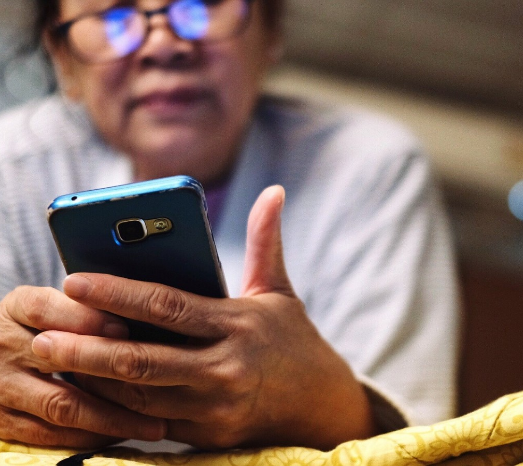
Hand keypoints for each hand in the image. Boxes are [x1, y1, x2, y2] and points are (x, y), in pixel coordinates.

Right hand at [0, 286, 166, 446]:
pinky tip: (125, 435)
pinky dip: (90, 438)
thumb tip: (142, 311)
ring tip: (155, 424)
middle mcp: (4, 346)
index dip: (85, 320)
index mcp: (18, 307)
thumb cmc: (42, 322)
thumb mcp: (53, 301)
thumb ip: (86, 305)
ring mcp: (1, 387)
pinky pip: (49, 436)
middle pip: (59, 361)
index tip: (125, 328)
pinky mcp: (2, 422)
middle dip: (111, 371)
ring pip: (62, 405)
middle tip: (158, 380)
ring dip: (112, 418)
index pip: (45, 309)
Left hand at [31, 186, 377, 449]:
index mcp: (238, 325)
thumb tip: (274, 191)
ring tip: (54, 360)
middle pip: (143, 359)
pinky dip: (115, 406)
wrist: (320, 403)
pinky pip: (150, 421)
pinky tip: (86, 389)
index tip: (75, 280)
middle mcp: (225, 368)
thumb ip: (267, 240)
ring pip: (139, 396)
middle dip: (87, 349)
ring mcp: (215, 407)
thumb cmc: (292, 338)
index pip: (168, 306)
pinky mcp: (208, 434)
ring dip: (93, 379)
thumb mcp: (278, 289)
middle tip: (43, 337)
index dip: (118, 294)